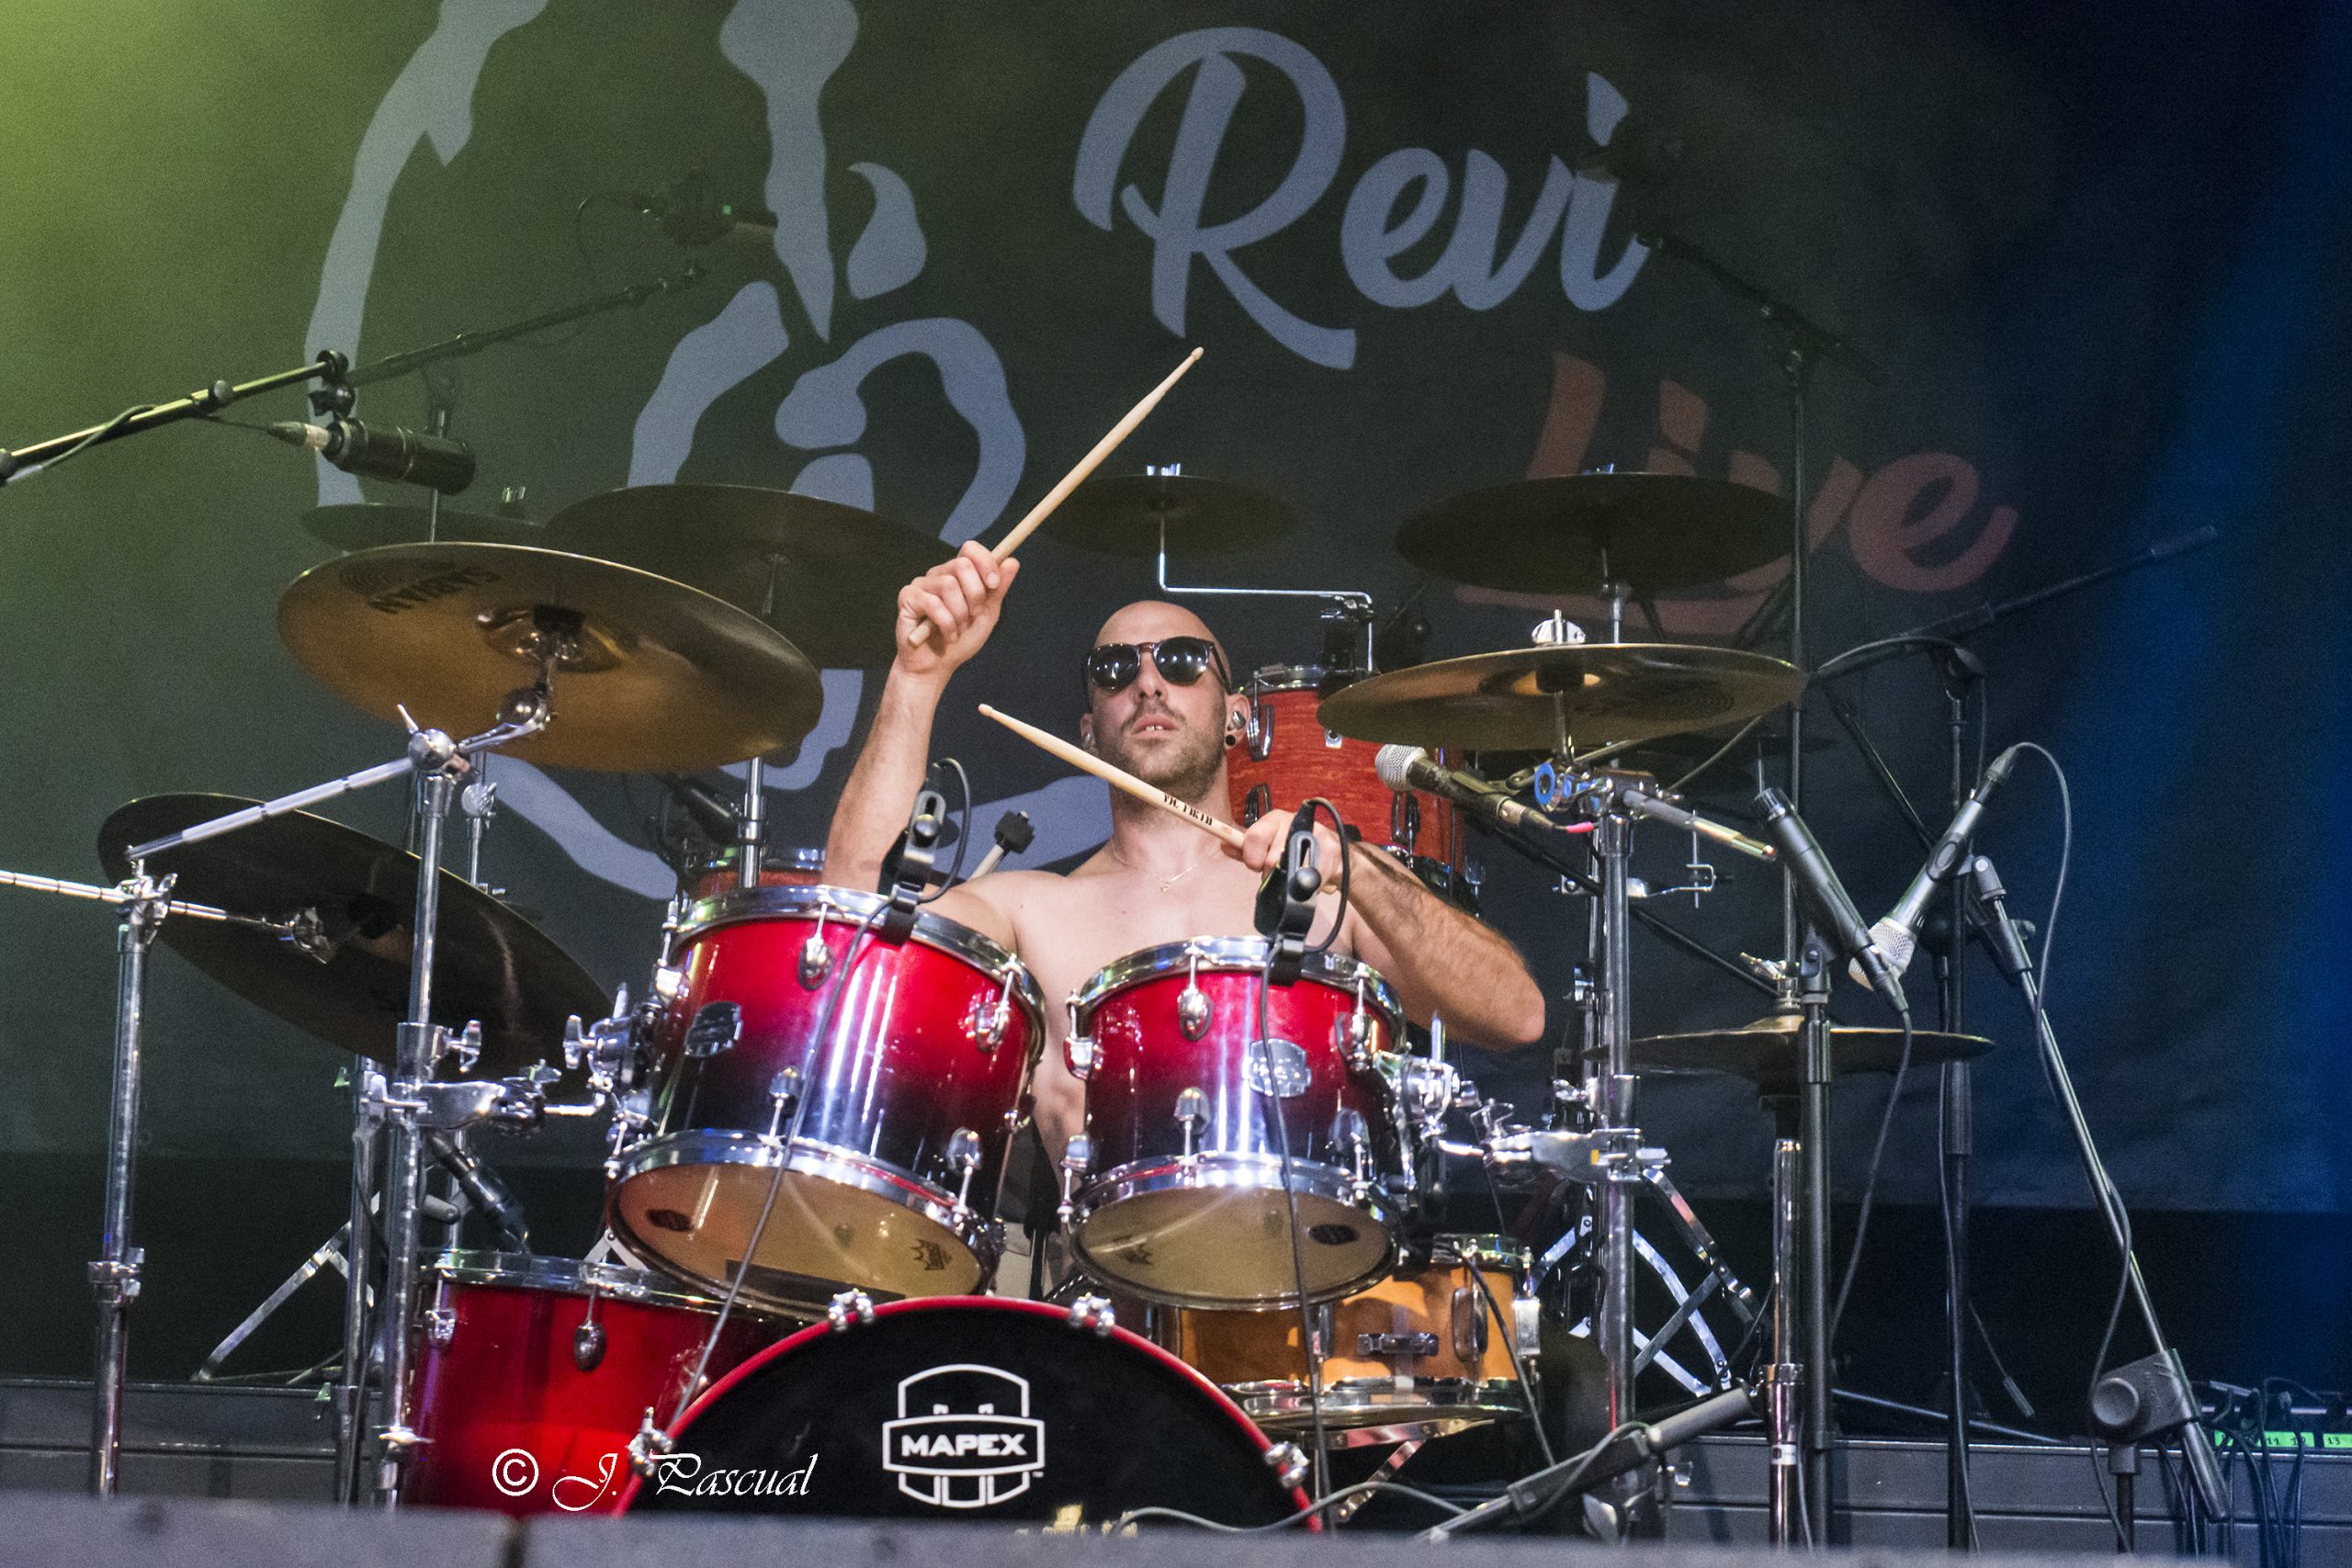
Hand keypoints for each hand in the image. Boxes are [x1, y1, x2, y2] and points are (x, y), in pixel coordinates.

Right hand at [895, 540, 1018, 682]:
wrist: (936, 667)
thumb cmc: (960, 640)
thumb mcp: (986, 614)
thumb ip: (998, 589)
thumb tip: (1012, 561)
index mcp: (957, 575)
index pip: (970, 549)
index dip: (985, 563)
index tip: (993, 585)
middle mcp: (938, 575)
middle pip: (962, 564)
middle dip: (975, 593)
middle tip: (973, 615)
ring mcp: (921, 585)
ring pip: (949, 585)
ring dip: (960, 614)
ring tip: (957, 629)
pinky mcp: (908, 598)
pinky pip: (933, 603)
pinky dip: (946, 624)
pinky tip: (947, 635)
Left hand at [1228, 809, 1348, 891]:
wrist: (1330, 851)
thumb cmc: (1291, 847)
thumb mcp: (1266, 844)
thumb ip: (1244, 848)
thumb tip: (1224, 845)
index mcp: (1273, 820)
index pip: (1254, 836)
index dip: (1251, 856)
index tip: (1254, 865)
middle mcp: (1292, 822)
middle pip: (1271, 859)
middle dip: (1269, 873)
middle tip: (1276, 872)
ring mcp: (1313, 833)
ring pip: (1289, 869)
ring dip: (1287, 880)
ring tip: (1291, 873)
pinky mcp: (1330, 848)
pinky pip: (1310, 876)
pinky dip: (1305, 884)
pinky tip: (1306, 877)